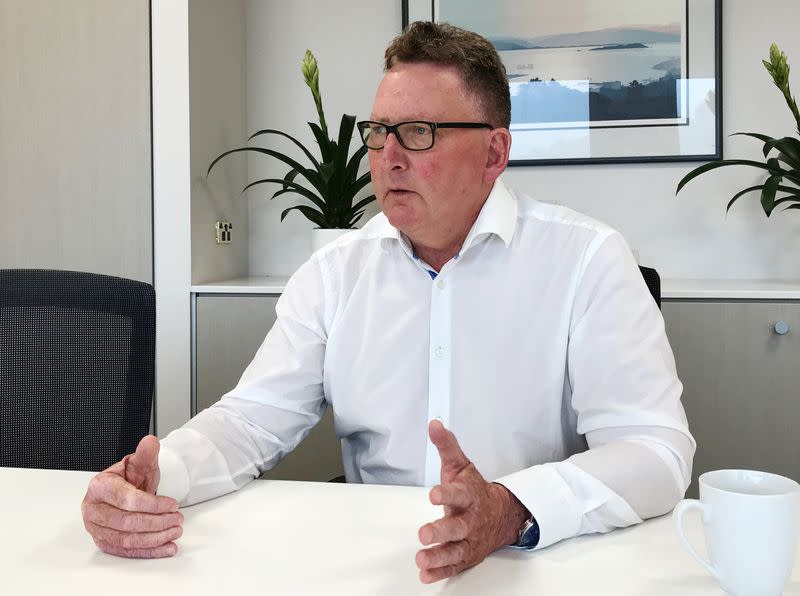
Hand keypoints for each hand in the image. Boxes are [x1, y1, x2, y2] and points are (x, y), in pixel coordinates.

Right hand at [81, 435, 183, 557]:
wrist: (124, 491)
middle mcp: (93, 509)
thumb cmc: (130, 478)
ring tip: (175, 531)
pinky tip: (166, 547)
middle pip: (126, 522)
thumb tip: (150, 442)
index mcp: (99, 486)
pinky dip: (149, 551)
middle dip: (157, 522)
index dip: (152, 504)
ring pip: (127, 539)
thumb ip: (146, 454)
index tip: (173, 504)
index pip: (126, 499)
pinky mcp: (104, 542)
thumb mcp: (139, 463)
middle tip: (177, 519)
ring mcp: (96, 528)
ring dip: (155, 538)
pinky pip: (127, 552)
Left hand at [416, 420, 528, 583]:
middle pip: (458, 527)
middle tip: (424, 533)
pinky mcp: (466, 556)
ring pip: (456, 550)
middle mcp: (471, 520)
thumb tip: (434, 425)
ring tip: (422, 558)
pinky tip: (426, 573)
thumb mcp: (461, 465)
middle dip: (441, 530)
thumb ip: (447, 446)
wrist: (500, 515)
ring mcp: (469, 540)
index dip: (446, 494)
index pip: (459, 494)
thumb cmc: (474, 490)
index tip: (433, 494)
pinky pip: (454, 566)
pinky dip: (440, 571)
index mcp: (469, 496)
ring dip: (438, 556)